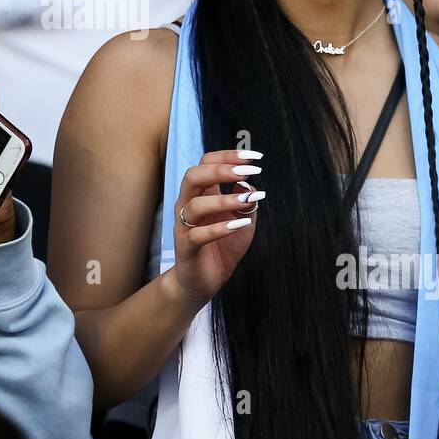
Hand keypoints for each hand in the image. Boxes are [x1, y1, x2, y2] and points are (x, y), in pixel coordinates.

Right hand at [162, 150, 262, 307]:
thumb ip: (246, 201)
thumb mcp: (242, 220)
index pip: (207, 163)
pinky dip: (219, 229)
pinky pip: (196, 235)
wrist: (204, 281)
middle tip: (249, 172)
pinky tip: (239, 225)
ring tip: (247, 201)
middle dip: (221, 170)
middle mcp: (188, 205)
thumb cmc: (222, 247)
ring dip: (223, 200)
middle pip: (194, 176)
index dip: (228, 156)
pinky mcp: (186, 248)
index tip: (254, 157)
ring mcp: (184, 226)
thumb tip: (250, 184)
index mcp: (201, 193)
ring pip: (195, 204)